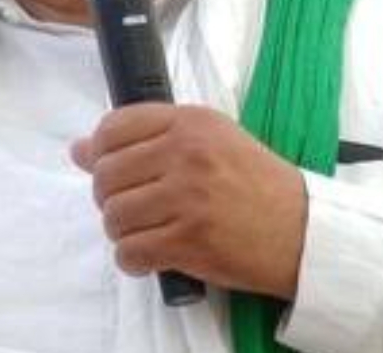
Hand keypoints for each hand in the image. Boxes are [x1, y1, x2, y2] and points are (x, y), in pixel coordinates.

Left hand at [70, 103, 307, 299]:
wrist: (303, 229)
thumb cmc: (255, 182)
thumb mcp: (209, 139)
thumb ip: (147, 137)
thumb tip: (79, 149)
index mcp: (190, 122)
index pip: (114, 127)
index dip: (100, 151)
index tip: (110, 166)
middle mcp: (186, 154)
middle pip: (106, 174)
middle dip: (108, 195)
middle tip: (131, 205)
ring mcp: (187, 198)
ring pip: (114, 215)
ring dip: (120, 229)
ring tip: (143, 230)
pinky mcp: (190, 241)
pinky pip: (130, 252)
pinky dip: (132, 259)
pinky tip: (149, 253)